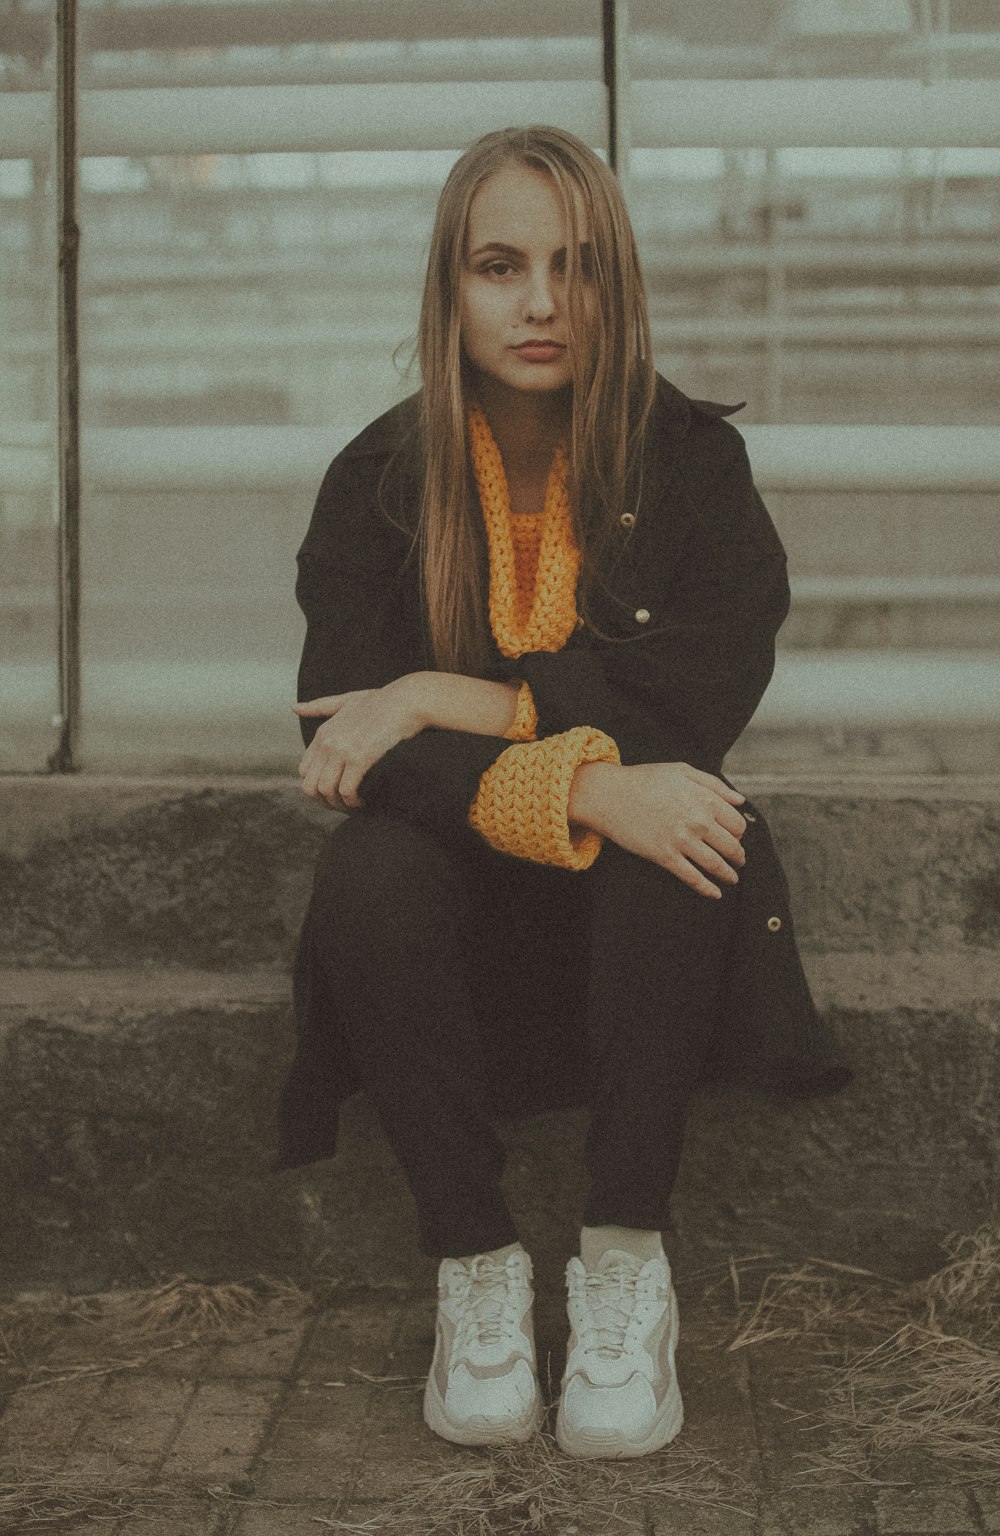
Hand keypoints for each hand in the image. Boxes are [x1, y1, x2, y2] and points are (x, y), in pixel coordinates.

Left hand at [293, 677, 423, 810]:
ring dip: (339, 805)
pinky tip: (363, 802)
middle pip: (310, 786)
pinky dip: (353, 802)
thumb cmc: (381, 701)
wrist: (405, 701)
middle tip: (341, 806)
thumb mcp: (346, 700)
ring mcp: (342, 751)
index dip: (316, 786)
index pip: (304, 771)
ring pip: (326, 790)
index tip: (333, 792)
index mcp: (323, 733)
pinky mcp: (359, 759)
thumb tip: (294, 708)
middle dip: (324, 801)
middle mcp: (328, 743)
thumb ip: (319, 706)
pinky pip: (346, 791)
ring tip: (353, 806)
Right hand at [582, 761, 747, 898]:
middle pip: (731, 846)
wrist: (609, 795)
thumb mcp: (682, 771)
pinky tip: (715, 894)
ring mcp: (681, 840)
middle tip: (739, 861)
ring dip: (728, 874)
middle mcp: (698, 821)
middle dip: (738, 856)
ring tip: (732, 878)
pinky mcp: (664, 856)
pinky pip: (692, 877)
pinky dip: (707, 888)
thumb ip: (714, 784)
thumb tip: (740, 801)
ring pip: (716, 864)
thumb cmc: (644, 780)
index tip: (735, 837)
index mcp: (704, 799)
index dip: (739, 833)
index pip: (737, 824)